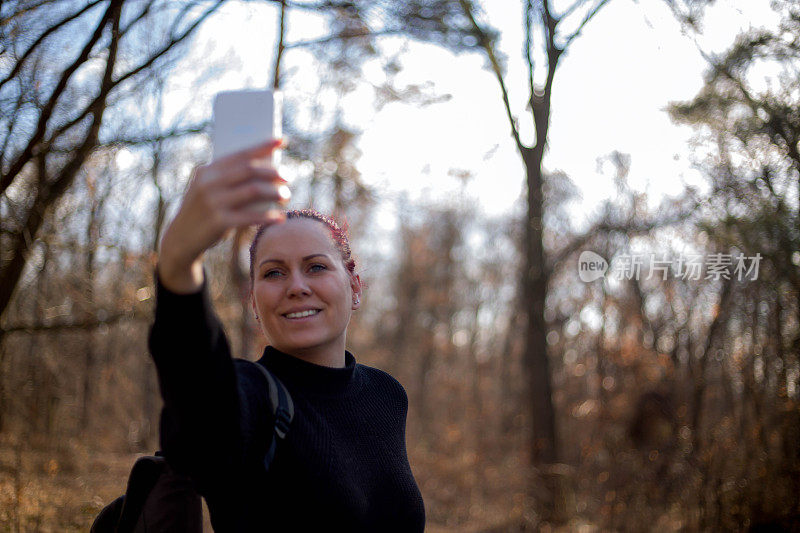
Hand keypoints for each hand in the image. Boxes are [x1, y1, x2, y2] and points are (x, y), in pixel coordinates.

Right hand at [158, 140, 288, 292]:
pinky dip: (267, 216)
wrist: (181, 238)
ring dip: (274, 192)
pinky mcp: (218, 222)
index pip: (240, 154)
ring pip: (253, 190)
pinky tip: (280, 218)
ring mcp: (212, 202)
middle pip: (249, 170)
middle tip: (288, 177)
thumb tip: (267, 168)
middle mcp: (208, 183)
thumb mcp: (209, 190)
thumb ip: (230, 179)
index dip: (263, 146)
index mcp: (207, 171)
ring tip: (286, 196)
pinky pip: (250, 217)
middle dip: (273, 172)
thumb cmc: (204, 211)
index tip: (282, 141)